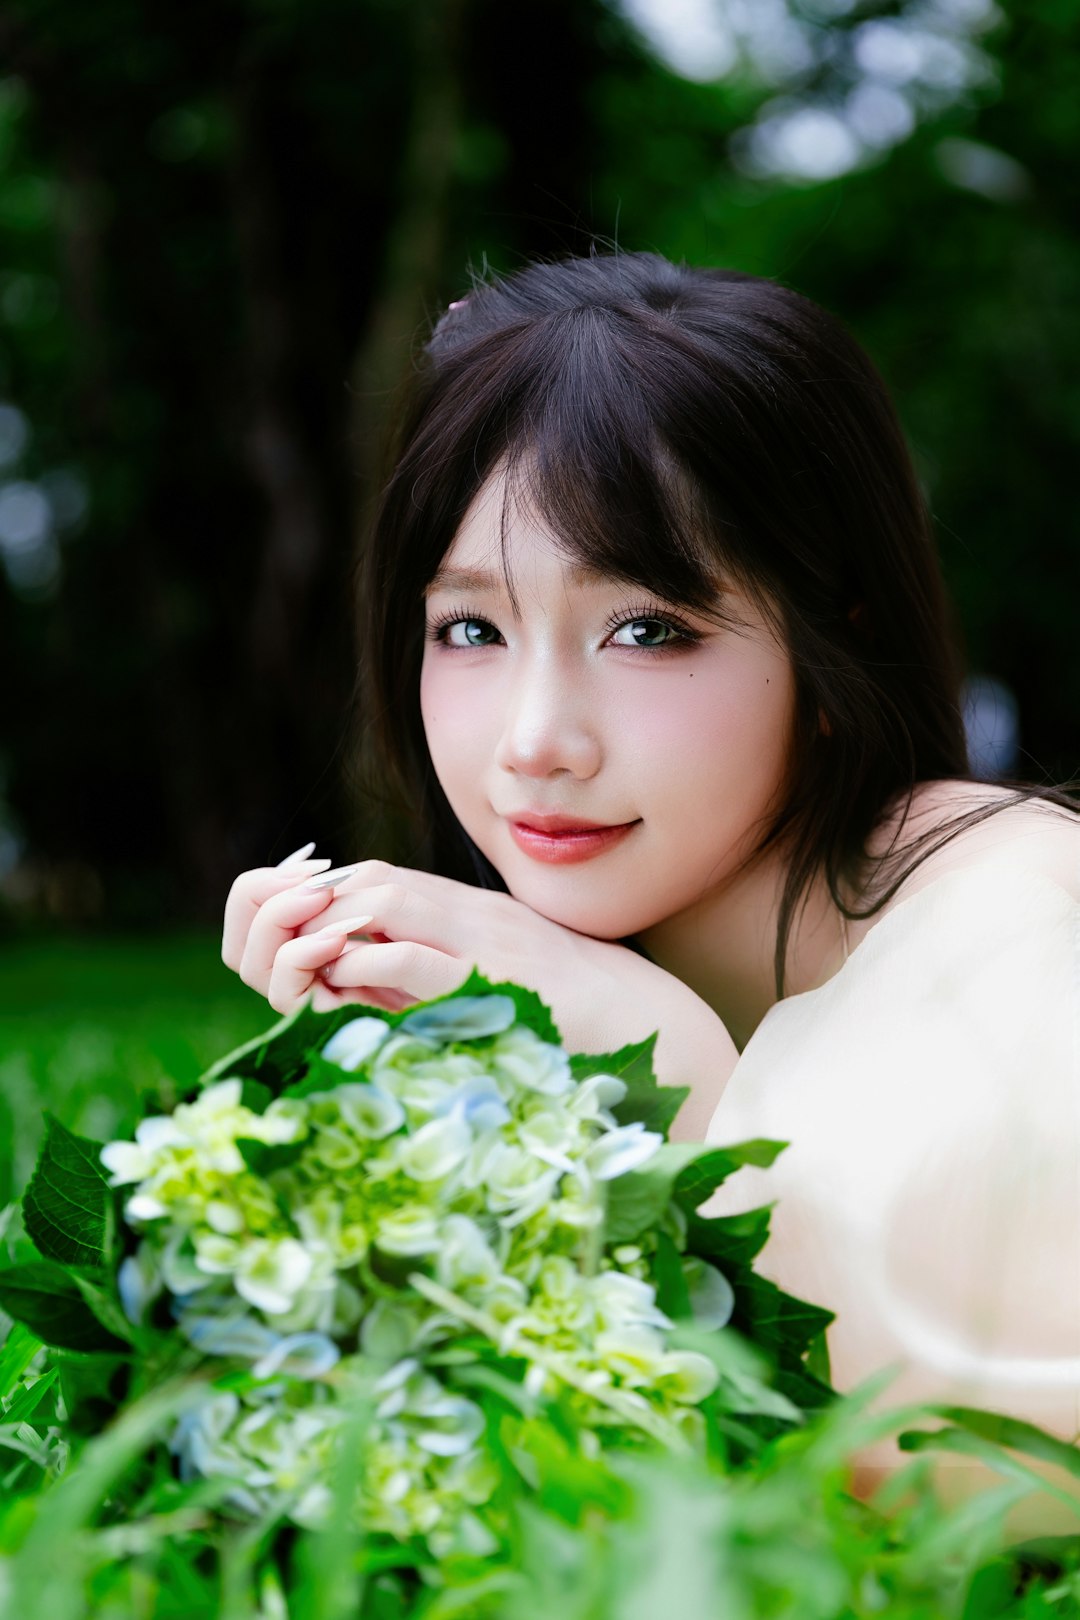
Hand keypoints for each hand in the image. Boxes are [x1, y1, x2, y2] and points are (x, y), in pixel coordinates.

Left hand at [223, 854, 737, 1138]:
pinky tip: (341, 981)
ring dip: (325, 927)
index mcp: (467, 914)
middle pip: (366, 880)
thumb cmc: (576, 1020)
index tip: (285, 943)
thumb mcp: (488, 990)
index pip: (371, 882)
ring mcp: (486, 939)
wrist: (655, 1029)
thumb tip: (347, 989)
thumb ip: (425, 982)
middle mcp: (471, 912)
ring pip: (383, 901)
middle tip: (276, 958)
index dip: (316, 898)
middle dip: (305, 909)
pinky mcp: (498, 977)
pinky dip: (370, 959)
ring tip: (298, 968)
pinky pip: (419, 955)